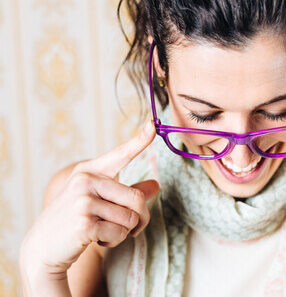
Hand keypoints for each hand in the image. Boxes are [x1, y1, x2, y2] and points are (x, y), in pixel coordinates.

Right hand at [20, 120, 159, 278]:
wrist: (43, 247)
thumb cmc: (75, 220)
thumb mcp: (100, 201)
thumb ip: (128, 193)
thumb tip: (156, 185)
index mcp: (89, 171)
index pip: (120, 154)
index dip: (139, 141)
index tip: (153, 125)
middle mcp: (86, 182)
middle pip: (138, 198)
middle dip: (142, 218)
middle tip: (134, 228)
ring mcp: (83, 202)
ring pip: (131, 219)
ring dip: (125, 232)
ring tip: (104, 232)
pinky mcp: (84, 224)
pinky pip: (119, 233)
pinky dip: (114, 241)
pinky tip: (96, 240)